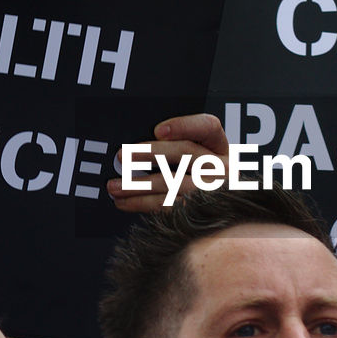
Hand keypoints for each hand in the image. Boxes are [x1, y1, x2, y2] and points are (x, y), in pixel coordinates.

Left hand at [107, 113, 229, 211]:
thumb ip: (179, 144)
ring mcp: (212, 190)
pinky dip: (143, 204)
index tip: (158, 130)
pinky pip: (168, 206)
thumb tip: (141, 143)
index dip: (183, 126)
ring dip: (138, 185)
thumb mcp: (202, 155)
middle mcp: (221, 166)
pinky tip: (126, 202)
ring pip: (172, 183)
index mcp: (219, 146)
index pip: (208, 127)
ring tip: (114, 186)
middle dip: (150, 152)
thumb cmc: (203, 175)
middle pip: (185, 152)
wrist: (222, 208)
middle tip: (123, 156)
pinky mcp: (199, 210)